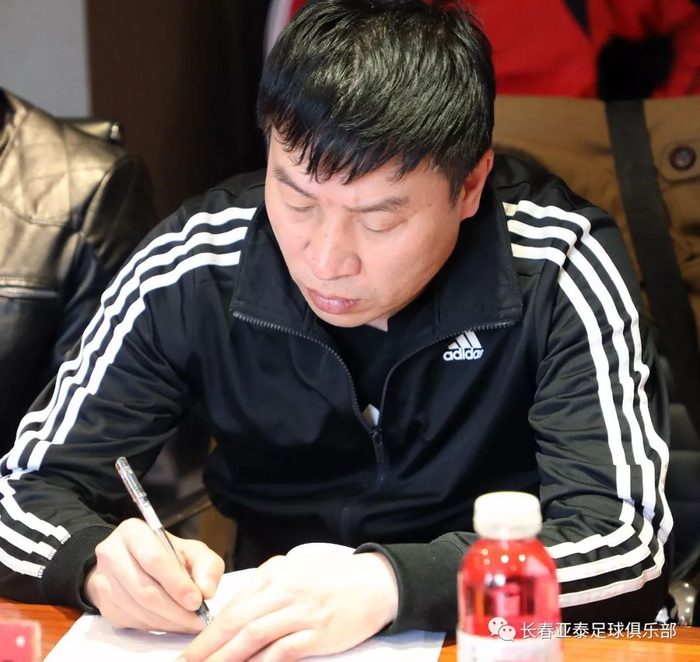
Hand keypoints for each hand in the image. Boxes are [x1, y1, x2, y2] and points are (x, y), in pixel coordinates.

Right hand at [84, 518, 224, 632]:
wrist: (135, 562)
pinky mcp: (103, 605)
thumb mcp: (192, 550)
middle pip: (145, 590)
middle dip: (175, 610)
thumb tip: (206, 591)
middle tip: (197, 620)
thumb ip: (206, 566)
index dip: (176, 583)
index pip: (154, 559)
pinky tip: (171, 622)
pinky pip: (132, 622)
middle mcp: (111, 554)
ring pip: (138, 610)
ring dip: (168, 621)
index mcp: (133, 532)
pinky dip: (156, 626)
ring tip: (189, 623)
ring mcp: (103, 581)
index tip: (196, 601)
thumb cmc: (167, 554)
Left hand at [178, 551, 398, 661]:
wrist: (375, 584)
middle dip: (207, 648)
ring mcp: (301, 612)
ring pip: (253, 638)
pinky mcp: (317, 633)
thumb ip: (267, 590)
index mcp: (275, 573)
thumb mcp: (295, 572)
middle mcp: (284, 590)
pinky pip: (282, 652)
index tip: (190, 650)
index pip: (234, 604)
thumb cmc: (333, 580)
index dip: (208, 631)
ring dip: (226, 659)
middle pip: (237, 622)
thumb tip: (237, 617)